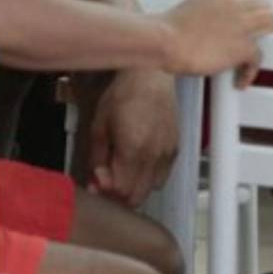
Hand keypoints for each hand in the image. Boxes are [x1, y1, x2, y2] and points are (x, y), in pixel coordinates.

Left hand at [87, 69, 178, 206]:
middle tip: (109, 179)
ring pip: (152, 189)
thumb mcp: (99, 126)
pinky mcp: (176, 148)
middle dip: (119, 194)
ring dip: (136, 187)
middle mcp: (154, 156)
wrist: (150, 78)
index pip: (121, 191)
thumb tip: (96, 184)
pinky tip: (141, 162)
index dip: (106, 190)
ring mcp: (167, 153)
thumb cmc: (121, 96)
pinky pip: (163, 176)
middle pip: (138, 196)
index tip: (99, 177)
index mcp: (133, 149)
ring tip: (125, 170)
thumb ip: (97, 159)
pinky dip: (150, 177)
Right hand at [163, 0, 272, 87]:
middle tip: (253, 41)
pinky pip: (259, 56)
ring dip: (264, 40)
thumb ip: (203, 17)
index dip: (246, 15)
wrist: (163, 40)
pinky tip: (240, 81)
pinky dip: (250, 72)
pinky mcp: (243, 45)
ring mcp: (241, 23)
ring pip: (271, 23)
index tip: (240, 29)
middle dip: (262, 23)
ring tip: (252, 57)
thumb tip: (203, 32)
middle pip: (264, 7)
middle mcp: (234, 3)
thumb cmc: (163, 32)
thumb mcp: (188, 12)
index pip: (246, 0)